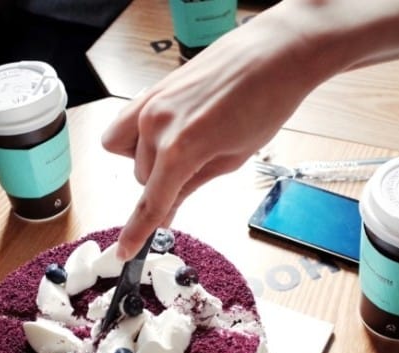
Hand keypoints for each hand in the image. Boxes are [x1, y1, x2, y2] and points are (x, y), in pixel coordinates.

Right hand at [101, 5, 320, 259]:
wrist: (274, 54)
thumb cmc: (265, 103)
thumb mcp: (232, 158)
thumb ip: (191, 186)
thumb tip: (167, 211)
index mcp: (181, 149)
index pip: (150, 202)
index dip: (137, 233)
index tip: (124, 252)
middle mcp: (156, 125)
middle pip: (142, 179)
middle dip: (163, 185)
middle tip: (196, 170)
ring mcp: (149, 104)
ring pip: (131, 156)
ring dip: (150, 162)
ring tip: (186, 146)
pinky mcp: (150, 90)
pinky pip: (124, 127)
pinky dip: (137, 139)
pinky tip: (164, 133)